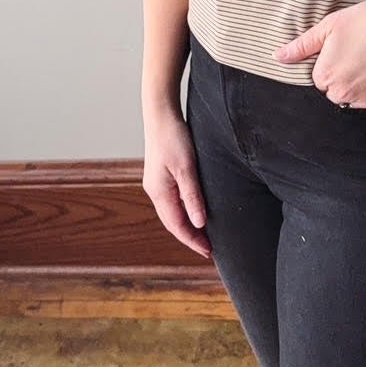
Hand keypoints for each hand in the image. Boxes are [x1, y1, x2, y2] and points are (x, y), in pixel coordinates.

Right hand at [141, 106, 212, 259]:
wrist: (161, 114)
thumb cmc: (174, 137)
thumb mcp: (187, 167)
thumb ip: (192, 196)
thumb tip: (200, 223)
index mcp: (159, 192)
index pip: (177, 226)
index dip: (193, 240)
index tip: (209, 252)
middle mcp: (155, 191)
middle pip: (173, 223)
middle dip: (190, 238)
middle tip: (209, 249)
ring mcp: (157, 184)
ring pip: (172, 214)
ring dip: (187, 226)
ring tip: (204, 237)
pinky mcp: (162, 176)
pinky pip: (173, 203)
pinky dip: (184, 213)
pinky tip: (194, 213)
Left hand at [271, 0, 365, 107]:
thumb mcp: (328, 27)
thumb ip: (301, 46)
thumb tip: (277, 57)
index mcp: (324, 76)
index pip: (321, 80)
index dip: (332, 65)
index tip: (346, 51)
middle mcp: (342, 92)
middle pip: (336, 93)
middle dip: (344, 79)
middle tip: (360, 56)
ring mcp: (364, 99)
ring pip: (355, 99)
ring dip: (360, 87)